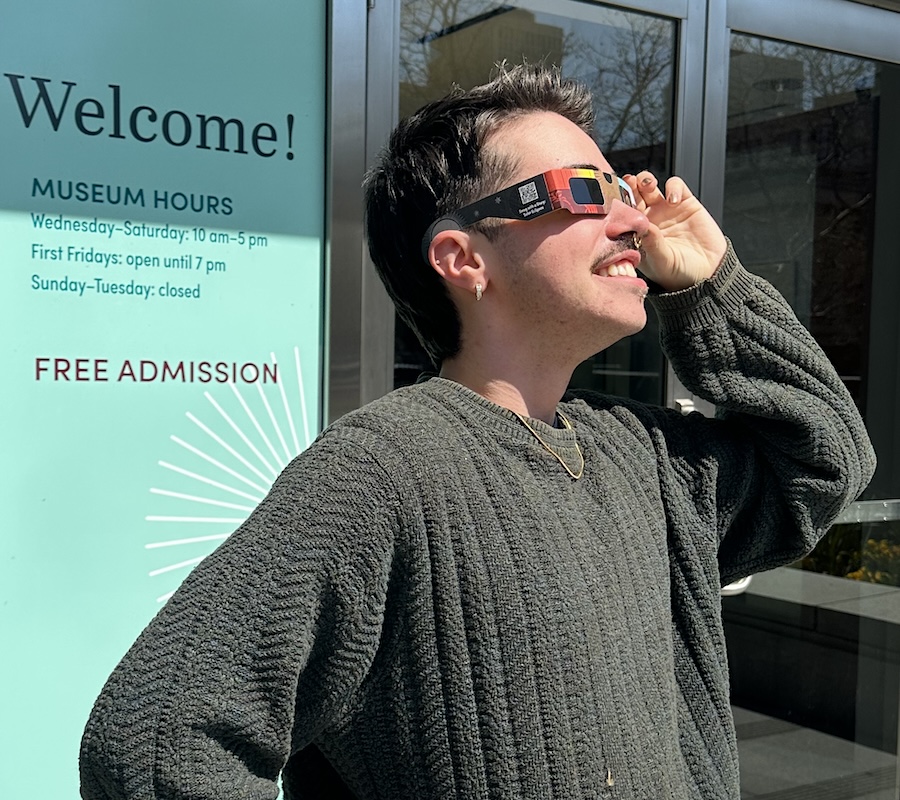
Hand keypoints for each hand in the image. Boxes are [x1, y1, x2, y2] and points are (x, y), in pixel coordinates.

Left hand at [624, 171, 726, 291]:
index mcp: (636, 233)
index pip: (621, 213)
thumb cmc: (678, 273)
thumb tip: (642, 226)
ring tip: (648, 185)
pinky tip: (673, 200)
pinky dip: (673, 187)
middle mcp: (648, 219)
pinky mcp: (685, 203)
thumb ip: (652, 243)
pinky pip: (675, 186)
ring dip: (646, 180)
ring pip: (650, 186)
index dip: (617, 203)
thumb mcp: (662, 261)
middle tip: (629, 182)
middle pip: (632, 194)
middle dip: (628, 185)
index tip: (614, 198)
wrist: (707, 272)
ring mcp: (665, 209)